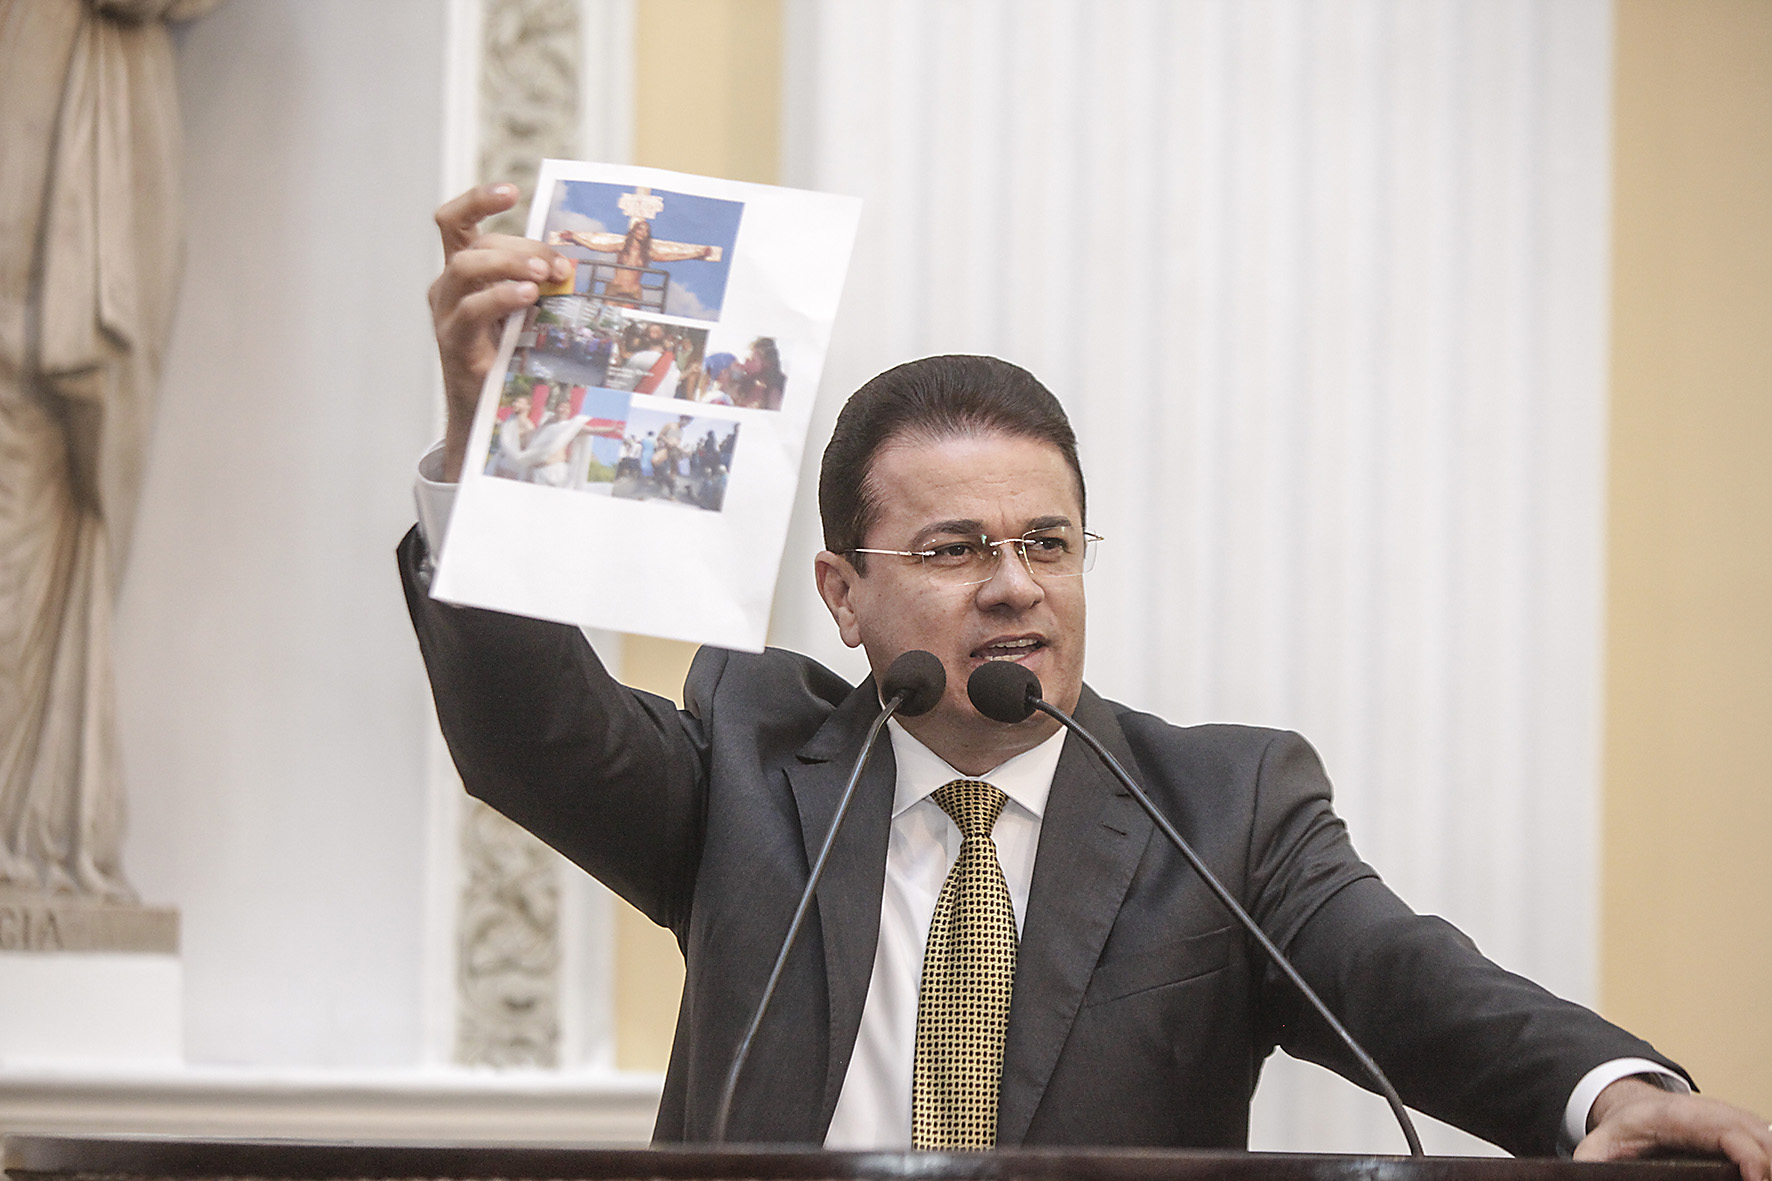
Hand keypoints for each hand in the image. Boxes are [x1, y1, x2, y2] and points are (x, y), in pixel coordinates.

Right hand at [426, 184, 572, 479]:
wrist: (489, 413)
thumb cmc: (514, 356)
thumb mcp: (527, 311)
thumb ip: (538, 282)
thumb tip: (572, 262)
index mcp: (463, 271)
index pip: (455, 221)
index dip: (478, 200)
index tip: (511, 191)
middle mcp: (447, 287)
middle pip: (477, 245)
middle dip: (522, 247)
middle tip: (559, 266)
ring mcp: (445, 314)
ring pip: (465, 267)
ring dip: (509, 264)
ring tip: (544, 277)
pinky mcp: (453, 343)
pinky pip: (470, 310)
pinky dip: (500, 297)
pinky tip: (528, 297)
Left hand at [1576, 1076, 1771, 1179]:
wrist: (1635, 1104)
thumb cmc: (1625, 1126)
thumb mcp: (1601, 1143)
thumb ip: (1590, 1162)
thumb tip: (1580, 1176)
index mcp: (1684, 1118)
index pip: (1731, 1134)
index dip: (1750, 1157)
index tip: (1755, 1180)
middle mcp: (1716, 1114)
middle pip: (1762, 1136)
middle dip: (1769, 1164)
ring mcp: (1733, 1119)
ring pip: (1769, 1138)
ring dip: (1771, 1160)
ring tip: (1760, 1179)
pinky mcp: (1743, 1128)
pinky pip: (1768, 1140)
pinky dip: (1769, 1158)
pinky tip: (1762, 1174)